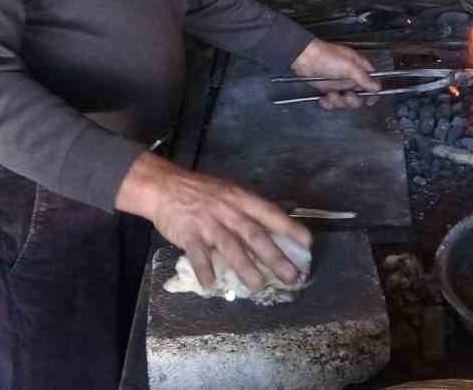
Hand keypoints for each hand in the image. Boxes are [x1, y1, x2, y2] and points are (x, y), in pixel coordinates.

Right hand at [115, 153, 309, 291]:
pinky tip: (211, 285)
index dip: (290, 227)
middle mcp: (228, 210)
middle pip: (254, 234)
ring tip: (257, 286)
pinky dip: (204, 269)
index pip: (270, 213)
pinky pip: (198, 254)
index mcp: (241, 198)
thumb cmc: (202, 192)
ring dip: (245, 267)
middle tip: (291, 276)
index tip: (307, 244)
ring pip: (230, 246)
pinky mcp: (188, 233)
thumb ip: (253, 206)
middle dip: (274, 256)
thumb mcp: (231, 191)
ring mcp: (208, 222)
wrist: (164, 186)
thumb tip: (285, 211)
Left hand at [289, 38, 378, 108]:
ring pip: (345, 101)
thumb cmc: (325, 56)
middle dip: (353, 100)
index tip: (370, 99)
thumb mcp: (349, 66)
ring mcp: (339, 84)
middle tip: (347, 96)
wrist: (304, 58)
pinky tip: (324, 98)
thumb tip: (377, 87)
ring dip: (338, 101)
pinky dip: (328, 103)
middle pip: (360, 96)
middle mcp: (350, 77)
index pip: (372, 81)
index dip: (373, 92)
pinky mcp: (327, 90)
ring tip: (331, 95)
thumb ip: (364, 78)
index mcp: (358, 67)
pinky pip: (332, 103)